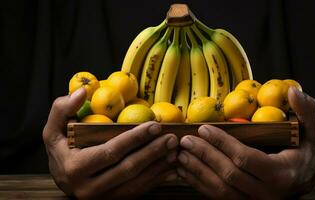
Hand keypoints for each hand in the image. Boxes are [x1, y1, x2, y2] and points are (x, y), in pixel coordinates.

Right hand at [43, 88, 177, 198]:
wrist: (63, 181)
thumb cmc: (60, 151)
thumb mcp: (53, 130)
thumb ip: (62, 109)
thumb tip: (82, 92)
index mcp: (75, 168)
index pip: (110, 152)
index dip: (135, 138)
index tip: (154, 125)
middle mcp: (89, 188)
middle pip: (128, 169)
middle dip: (152, 152)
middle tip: (171, 137)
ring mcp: (103, 198)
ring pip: (137, 183)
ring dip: (159, 167)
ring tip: (175, 150)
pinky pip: (139, 192)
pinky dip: (157, 180)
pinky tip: (171, 168)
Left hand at [177, 87, 314, 198]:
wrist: (301, 183)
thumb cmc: (304, 155)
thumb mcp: (311, 133)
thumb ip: (306, 112)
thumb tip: (293, 91)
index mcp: (281, 174)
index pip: (246, 159)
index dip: (222, 143)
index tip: (204, 129)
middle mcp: (266, 193)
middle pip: (228, 175)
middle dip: (204, 155)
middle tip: (186, 139)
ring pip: (219, 189)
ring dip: (197, 170)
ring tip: (180, 153)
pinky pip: (216, 196)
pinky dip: (198, 183)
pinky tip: (185, 170)